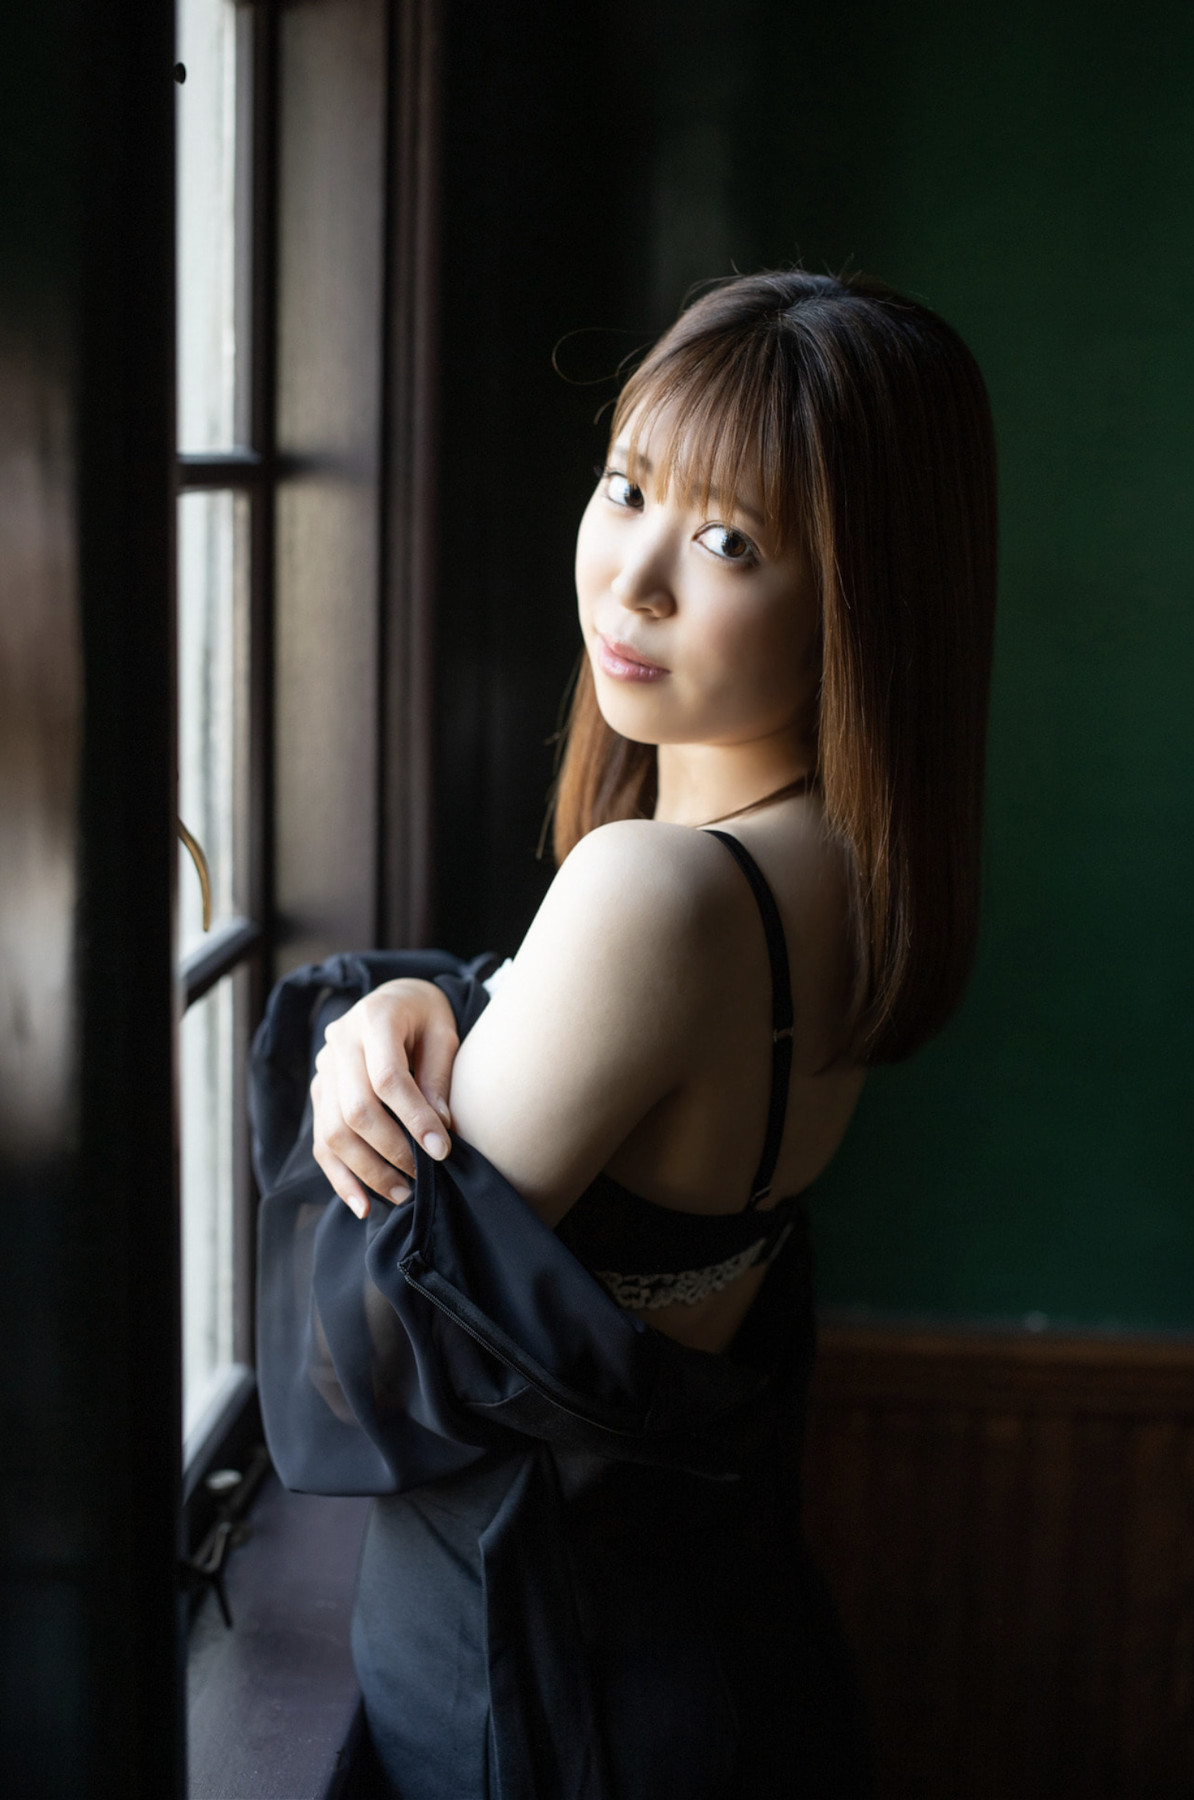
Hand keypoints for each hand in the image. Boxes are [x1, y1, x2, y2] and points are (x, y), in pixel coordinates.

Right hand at [311, 978, 458, 1218]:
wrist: (394, 999)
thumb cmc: (426, 1016)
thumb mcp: (443, 1033)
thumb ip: (438, 1077)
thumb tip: (438, 1127)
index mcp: (374, 1018)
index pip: (388, 1079)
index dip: (414, 1118)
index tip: (442, 1150)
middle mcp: (339, 1043)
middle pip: (355, 1110)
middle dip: (392, 1151)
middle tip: (425, 1176)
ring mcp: (323, 1070)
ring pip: (333, 1132)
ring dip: (368, 1171)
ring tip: (403, 1195)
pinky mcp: (319, 1093)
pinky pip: (321, 1141)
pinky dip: (341, 1177)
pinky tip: (364, 1204)